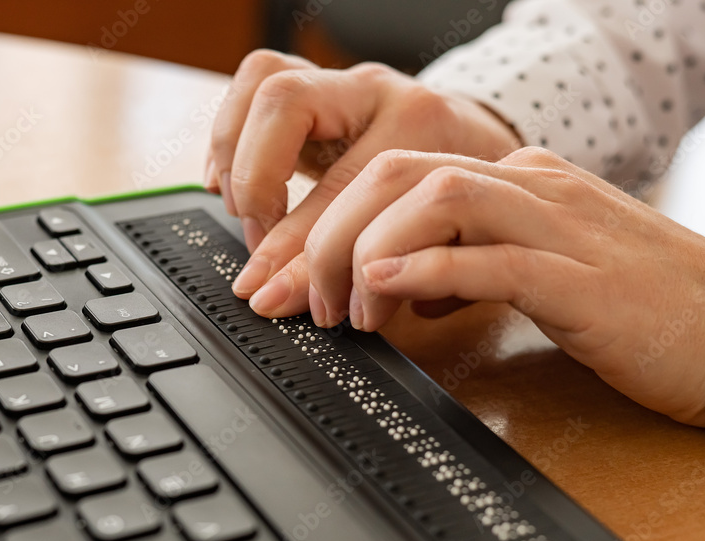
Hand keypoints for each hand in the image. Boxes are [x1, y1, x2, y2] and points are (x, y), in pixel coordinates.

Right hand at [205, 50, 521, 310]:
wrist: (479, 147)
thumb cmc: (464, 194)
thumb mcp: (433, 237)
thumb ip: (368, 266)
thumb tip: (282, 297)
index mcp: (418, 125)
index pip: (341, 182)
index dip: (295, 243)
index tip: (272, 289)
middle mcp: (374, 92)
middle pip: (288, 102)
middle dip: (256, 179)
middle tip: (257, 237)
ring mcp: (340, 85)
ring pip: (265, 78)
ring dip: (233, 150)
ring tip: (238, 208)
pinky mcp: (312, 92)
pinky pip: (251, 85)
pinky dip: (227, 137)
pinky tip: (226, 182)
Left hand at [256, 147, 704, 426]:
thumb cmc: (633, 306)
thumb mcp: (534, 271)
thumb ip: (465, 265)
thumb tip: (392, 285)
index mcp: (517, 182)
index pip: (399, 172)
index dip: (331, 221)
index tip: (298, 278)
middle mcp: (532, 188)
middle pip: (401, 174)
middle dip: (330, 233)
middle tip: (304, 300)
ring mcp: (559, 226)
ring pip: (438, 198)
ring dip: (368, 251)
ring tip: (344, 309)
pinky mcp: (581, 279)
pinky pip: (493, 259)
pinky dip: (429, 270)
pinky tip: (386, 291)